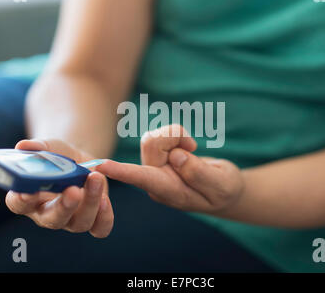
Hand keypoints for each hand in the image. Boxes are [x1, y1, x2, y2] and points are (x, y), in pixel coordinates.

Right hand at [5, 139, 113, 237]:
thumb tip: (24, 145)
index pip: (18, 204)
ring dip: (90, 203)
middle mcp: (47, 214)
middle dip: (63, 206)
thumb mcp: (49, 148)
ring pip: (79, 223)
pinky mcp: (93, 219)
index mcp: (28, 198)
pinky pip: (99, 228)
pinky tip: (106, 199)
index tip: (28, 192)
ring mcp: (70, 220)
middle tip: (73, 190)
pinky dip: (105, 217)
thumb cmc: (57, 156)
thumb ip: (37, 148)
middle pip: (52, 219)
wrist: (80, 162)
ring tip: (96, 178)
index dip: (21, 199)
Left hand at [97, 125, 244, 215]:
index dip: (122, 171)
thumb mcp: (221, 185)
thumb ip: (199, 173)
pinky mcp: (156, 155)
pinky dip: (177, 134)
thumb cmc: (224, 190)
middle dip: (175, 137)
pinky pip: (159, 133)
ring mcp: (154, 167)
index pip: (143, 180)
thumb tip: (175, 156)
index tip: (100, 166)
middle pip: (152, 144)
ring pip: (153, 136)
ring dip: (176, 136)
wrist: (223, 189)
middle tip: (194, 147)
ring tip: (192, 149)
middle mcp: (155, 180)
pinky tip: (186, 148)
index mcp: (169, 192)